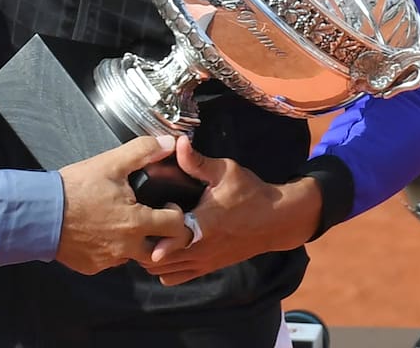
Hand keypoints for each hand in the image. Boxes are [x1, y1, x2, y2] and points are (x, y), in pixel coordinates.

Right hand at [55, 135, 188, 274]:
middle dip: (161, 235)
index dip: (176, 214)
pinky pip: (110, 260)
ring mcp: (108, 260)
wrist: (39, 213)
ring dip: (135, 242)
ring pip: (133, 256)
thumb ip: (143, 151)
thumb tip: (168, 144)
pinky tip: (101, 230)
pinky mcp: (92, 266)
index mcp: (136, 223)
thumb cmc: (74, 189)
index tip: (166, 205)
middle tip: (151, 217)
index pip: (177, 227)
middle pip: (160, 249)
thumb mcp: (111, 163)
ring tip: (122, 221)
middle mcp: (126, 247)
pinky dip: (111, 248)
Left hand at [141, 136, 321, 284]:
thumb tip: (178, 142)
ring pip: (160, 270)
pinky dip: (163, 267)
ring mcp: (201, 262)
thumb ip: (198, 161)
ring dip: (150, 254)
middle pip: (154, 259)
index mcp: (201, 225)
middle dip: (144, 240)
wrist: (275, 220)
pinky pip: (173, 277)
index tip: (156, 208)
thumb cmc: (250, 193)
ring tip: (151, 231)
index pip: (166, 239)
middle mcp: (199, 249)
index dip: (154, 224)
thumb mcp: (225, 171)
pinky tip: (164, 246)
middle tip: (145, 217)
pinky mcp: (206, 268)